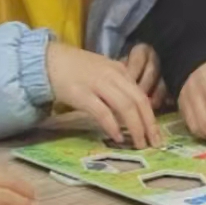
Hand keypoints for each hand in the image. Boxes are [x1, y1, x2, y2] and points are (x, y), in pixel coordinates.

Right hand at [46, 41, 162, 147]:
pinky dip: (113, 126)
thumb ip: (118, 86)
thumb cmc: (76, 68)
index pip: (142, 95)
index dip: (152, 117)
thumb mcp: (103, 72)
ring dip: (135, 128)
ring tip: (139, 144)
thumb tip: (133, 109)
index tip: (156, 134)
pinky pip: (103, 112)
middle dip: (149, 125)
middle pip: (138, 101)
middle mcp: (112, 76)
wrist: (49, 60)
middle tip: (154, 144)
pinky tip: (118, 137)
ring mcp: (97, 84)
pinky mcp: (82, 94)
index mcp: (119, 70)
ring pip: (125, 106)